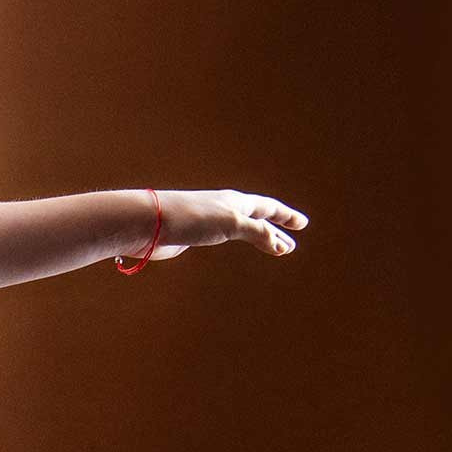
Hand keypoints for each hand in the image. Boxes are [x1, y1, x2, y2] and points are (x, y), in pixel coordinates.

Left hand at [124, 188, 310, 260]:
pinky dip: (237, 241)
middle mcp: (224, 208)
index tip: (303, 224)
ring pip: (241, 229)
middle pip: (257, 219)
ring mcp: (209, 221)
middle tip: (290, 244)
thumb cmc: (189, 218)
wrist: (149, 223)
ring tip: (272, 249)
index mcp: (235, 202)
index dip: (286, 217)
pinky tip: (233, 243)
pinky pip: (224, 237)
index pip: (268, 208)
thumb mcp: (231, 223)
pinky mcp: (193, 234)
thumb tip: (281, 245)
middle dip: (276, 231)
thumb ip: (257, 233)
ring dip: (259, 239)